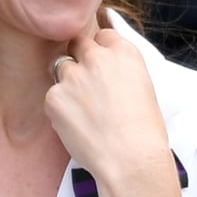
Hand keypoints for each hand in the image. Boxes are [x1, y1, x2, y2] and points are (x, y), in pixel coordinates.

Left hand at [44, 28, 168, 180]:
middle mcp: (96, 58)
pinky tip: (78, 127)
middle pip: (77, 44)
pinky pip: (52, 97)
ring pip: (61, 69)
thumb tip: (103, 69)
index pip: (102, 35)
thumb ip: (119, 70)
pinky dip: (60, 109)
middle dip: (79, 58)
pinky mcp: (54, 96)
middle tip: (86, 84)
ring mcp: (73, 76)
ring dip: (68, 84)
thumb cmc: (144, 132)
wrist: (132, 160)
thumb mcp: (142, 87)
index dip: (100, 51)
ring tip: (84, 111)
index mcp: (124, 53)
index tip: (101, 66)